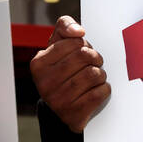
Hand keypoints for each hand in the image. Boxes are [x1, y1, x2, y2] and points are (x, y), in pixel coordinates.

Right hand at [30, 16, 110, 132]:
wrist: (62, 107)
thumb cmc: (62, 70)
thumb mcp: (58, 44)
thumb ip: (65, 26)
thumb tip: (78, 32)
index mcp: (38, 64)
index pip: (75, 42)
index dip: (85, 45)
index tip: (82, 53)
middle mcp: (44, 83)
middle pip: (85, 56)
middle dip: (95, 58)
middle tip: (94, 64)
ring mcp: (57, 101)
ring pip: (94, 74)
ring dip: (101, 74)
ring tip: (95, 78)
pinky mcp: (72, 114)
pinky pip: (99, 93)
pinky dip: (104, 89)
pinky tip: (97, 90)